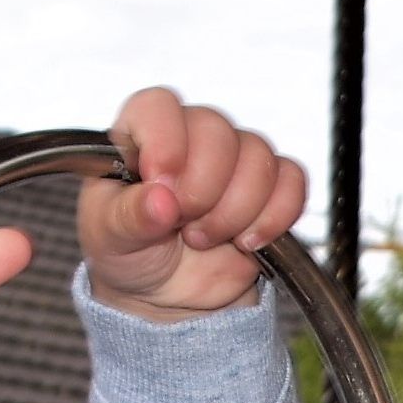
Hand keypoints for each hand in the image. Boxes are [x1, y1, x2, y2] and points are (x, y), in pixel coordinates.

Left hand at [81, 87, 309, 320]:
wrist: (165, 297)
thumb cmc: (128, 255)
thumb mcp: (109, 239)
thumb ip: (127, 217)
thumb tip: (159, 200)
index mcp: (139, 136)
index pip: (158, 106)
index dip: (165, 139)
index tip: (162, 182)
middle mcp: (190, 139)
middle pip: (217, 130)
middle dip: (203, 190)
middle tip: (183, 225)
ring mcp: (233, 161)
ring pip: (258, 157)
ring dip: (235, 211)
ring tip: (203, 239)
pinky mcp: (269, 189)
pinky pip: (292, 181)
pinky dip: (274, 217)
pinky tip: (246, 242)